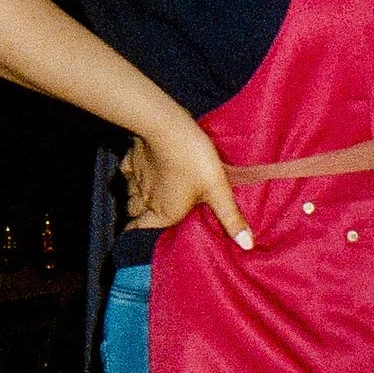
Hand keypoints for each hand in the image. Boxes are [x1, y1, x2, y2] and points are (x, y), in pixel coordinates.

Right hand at [120, 113, 253, 247]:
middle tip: (152, 216)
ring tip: (149, 197)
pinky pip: (126, 173)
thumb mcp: (218, 190)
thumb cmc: (194, 160)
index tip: (143, 238)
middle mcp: (145, 200)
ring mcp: (136, 179)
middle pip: (133, 215)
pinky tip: (141, 172)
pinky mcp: (132, 159)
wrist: (167, 127)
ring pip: (129, 195)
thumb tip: (247, 245)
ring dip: (136, 198)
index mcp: (163, 213)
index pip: (140, 232)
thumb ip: (230, 218)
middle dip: (139, 217)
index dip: (139, 236)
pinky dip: (131, 176)